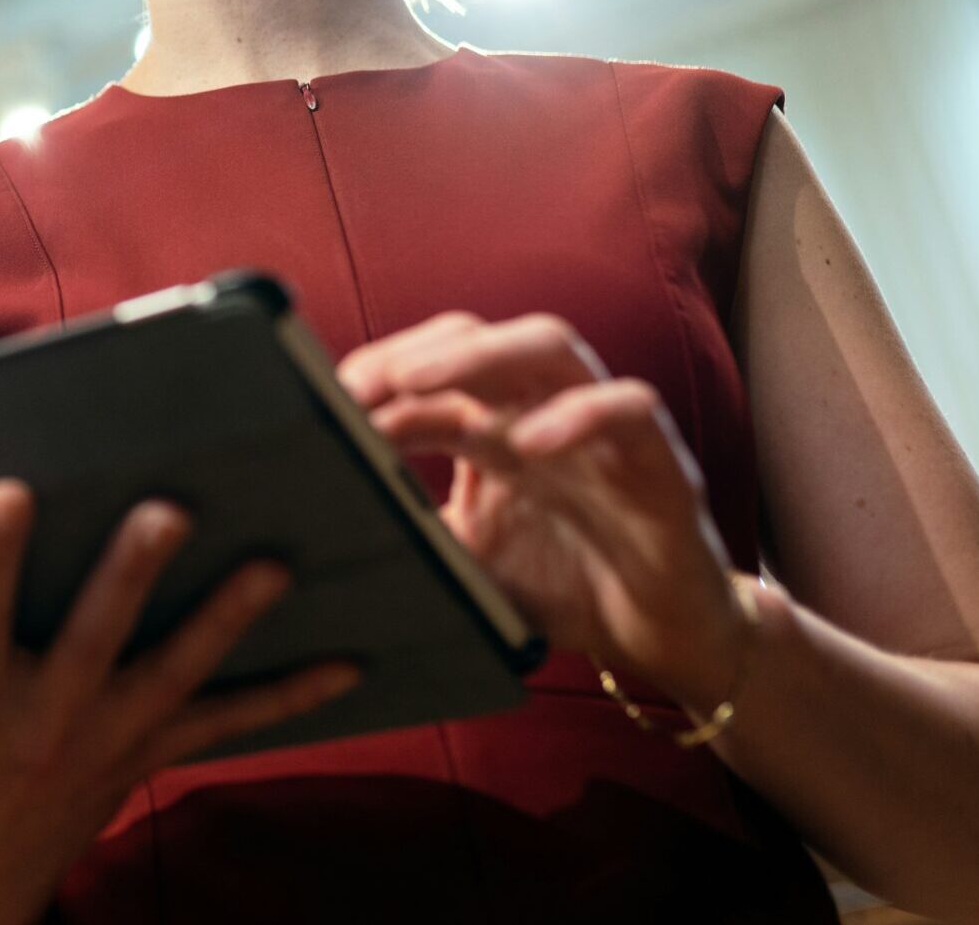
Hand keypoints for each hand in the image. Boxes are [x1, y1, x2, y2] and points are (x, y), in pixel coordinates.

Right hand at [0, 478, 359, 924]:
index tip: (6, 487)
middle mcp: (47, 717)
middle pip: (98, 635)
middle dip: (133, 575)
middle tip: (171, 507)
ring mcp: (110, 736)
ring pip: (179, 671)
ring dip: (227, 620)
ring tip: (277, 566)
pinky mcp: (151, 751)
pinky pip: (230, 724)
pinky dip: (289, 696)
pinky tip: (351, 658)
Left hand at [336, 311, 754, 708]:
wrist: (661, 641)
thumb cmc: (563, 588)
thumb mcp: (464, 561)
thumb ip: (408, 533)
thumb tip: (322, 529)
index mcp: (492, 427)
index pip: (429, 369)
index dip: (375, 378)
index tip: (317, 403)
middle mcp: (543, 411)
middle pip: (479, 337)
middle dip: (413, 350)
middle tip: (354, 385)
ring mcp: (602, 428)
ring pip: (551, 347)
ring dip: (480, 355)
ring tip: (416, 381)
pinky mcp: (660, 462)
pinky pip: (630, 409)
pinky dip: (581, 414)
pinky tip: (531, 443)